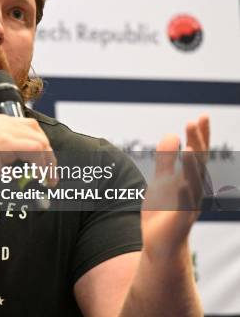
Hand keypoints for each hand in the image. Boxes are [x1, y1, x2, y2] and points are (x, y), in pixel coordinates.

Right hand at [0, 114, 56, 188]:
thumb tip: (14, 162)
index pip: (27, 126)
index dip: (38, 143)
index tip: (42, 162)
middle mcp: (2, 121)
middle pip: (37, 131)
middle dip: (47, 152)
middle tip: (49, 172)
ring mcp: (3, 130)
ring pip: (39, 141)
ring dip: (48, 161)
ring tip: (48, 179)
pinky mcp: (4, 143)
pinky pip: (34, 149)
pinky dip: (42, 164)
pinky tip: (40, 176)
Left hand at [141, 114, 209, 258]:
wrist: (160, 244)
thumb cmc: (163, 212)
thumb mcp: (161, 180)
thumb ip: (166, 159)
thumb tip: (172, 134)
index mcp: (190, 180)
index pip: (198, 154)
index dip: (200, 136)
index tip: (201, 116)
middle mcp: (194, 191)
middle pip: (199, 165)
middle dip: (198, 144)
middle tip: (193, 122)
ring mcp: (188, 206)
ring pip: (193, 184)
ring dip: (192, 167)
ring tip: (190, 148)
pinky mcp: (178, 221)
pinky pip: (182, 207)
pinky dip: (183, 195)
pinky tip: (182, 184)